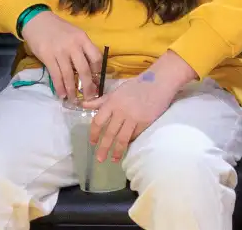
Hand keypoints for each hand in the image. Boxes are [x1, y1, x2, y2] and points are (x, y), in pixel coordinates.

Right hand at [21, 11, 102, 100]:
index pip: (96, 57)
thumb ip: (83, 48)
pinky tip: (62, 94)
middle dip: (88, 87)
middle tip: (89, 97)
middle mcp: (73, 45)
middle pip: (84, 70)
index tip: (97, 81)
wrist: (37, 20)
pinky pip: (56, 75)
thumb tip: (90, 69)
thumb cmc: (58, 28)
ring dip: (72, 90)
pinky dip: (60, 87)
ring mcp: (60, 51)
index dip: (98, 72)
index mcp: (82, 38)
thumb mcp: (74, 33)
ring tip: (74, 99)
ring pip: (69, 75)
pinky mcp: (47, 57)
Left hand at [82, 51, 196, 161]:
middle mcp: (120, 111)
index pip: (98, 121)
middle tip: (99, 159)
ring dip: (117, 151)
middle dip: (103, 148)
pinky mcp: (145, 122)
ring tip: (113, 160)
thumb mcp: (115, 91)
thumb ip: (100, 101)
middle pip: (109, 133)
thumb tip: (83, 105)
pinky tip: (127, 149)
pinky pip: (135, 136)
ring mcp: (133, 118)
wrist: (157, 82)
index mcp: (111, 103)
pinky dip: (130, 143)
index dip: (94, 133)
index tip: (92, 142)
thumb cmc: (135, 86)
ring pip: (122, 138)